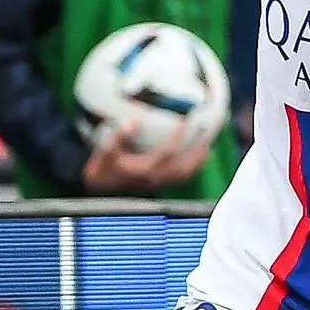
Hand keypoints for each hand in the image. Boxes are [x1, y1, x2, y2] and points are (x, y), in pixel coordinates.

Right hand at [82, 121, 211, 193]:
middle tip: (205, 134)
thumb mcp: (107, 150)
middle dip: (196, 151)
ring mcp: (159, 184)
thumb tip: (133, 121)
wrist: (102, 188)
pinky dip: (194, 169)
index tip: (185, 123)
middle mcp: (155, 179)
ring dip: (198, 161)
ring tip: (208, 146)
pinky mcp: (161, 186)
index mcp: (144, 170)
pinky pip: (182, 179)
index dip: (177, 138)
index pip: (166, 153)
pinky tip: (199, 159)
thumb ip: (120, 137)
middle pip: (183, 166)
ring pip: (185, 175)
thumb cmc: (105, 166)